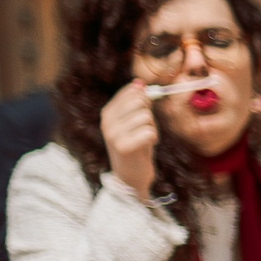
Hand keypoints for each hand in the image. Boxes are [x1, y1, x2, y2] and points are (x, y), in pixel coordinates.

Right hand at [100, 79, 159, 198]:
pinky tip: (145, 147)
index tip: (146, 111)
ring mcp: (113, 134)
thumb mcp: (135, 122)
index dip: (146, 100)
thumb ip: (138, 103)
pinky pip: (149, 132)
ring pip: (146, 117)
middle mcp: (107, 122)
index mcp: (108, 113)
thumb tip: (140, 83)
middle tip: (146, 129)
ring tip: (145, 139)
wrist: (131, 176)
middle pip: (140, 101)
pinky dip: (153, 139)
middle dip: (150, 114)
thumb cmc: (137, 146)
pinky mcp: (123, 147)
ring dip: (152, 128)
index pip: (131, 92)